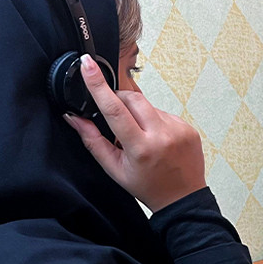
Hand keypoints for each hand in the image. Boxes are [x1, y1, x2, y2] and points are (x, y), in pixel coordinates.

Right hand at [63, 54, 205, 211]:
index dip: (98, 85)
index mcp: (140, 148)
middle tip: (115, 118)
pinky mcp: (188, 127)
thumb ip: (92, 141)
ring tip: (141, 138)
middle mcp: (162, 135)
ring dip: (139, 116)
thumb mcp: (114, 169)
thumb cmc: (148, 186)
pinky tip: (157, 140)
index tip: (87, 65)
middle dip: (119, 101)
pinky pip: (164, 113)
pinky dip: (155, 122)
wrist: (182, 198)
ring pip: (148, 106)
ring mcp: (178, 129)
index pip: (115, 109)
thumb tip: (74, 117)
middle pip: (132, 99)